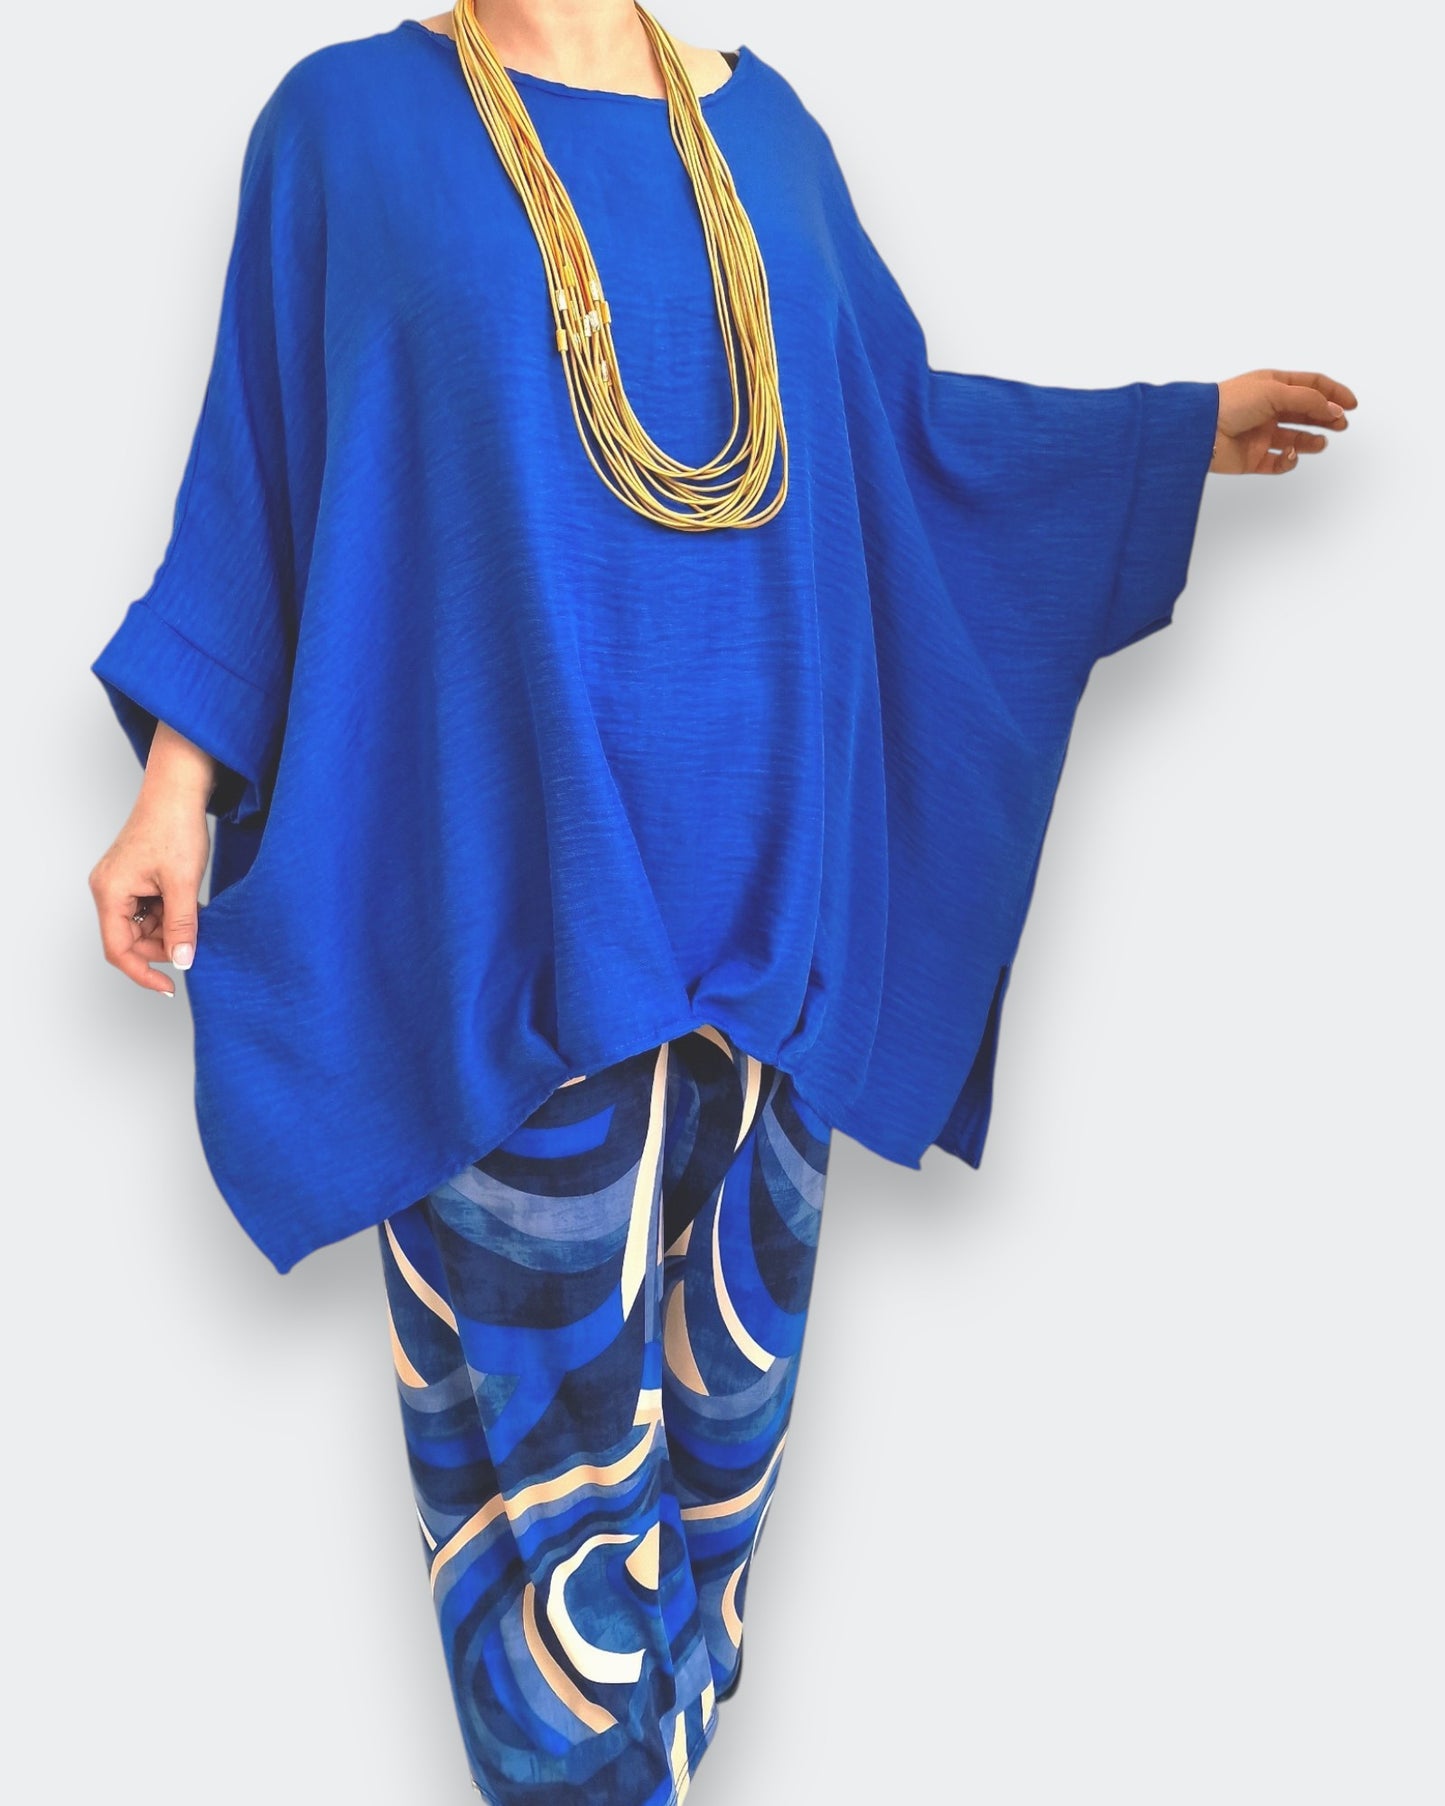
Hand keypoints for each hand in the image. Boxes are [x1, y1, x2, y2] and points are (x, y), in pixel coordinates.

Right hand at [90, 722, 214, 996]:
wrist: (179, 790)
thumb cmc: (175, 826)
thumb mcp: (183, 883)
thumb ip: (182, 925)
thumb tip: (184, 962)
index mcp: (110, 892)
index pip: (118, 949)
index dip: (143, 972)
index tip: (168, 986)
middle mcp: (110, 889)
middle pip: (132, 940)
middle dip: (163, 945)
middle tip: (195, 938)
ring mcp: (122, 884)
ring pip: (145, 927)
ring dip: (170, 928)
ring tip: (194, 912)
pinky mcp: (137, 879)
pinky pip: (151, 910)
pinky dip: (171, 914)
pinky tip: (189, 903)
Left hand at [1210, 369, 1357, 473]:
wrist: (1199, 430)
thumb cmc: (1232, 402)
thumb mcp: (1275, 391)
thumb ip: (1308, 400)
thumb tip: (1334, 409)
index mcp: (1272, 385)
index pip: (1311, 386)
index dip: (1334, 393)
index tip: (1352, 405)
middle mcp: (1268, 408)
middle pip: (1306, 412)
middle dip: (1326, 418)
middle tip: (1341, 425)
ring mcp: (1261, 434)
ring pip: (1295, 438)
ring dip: (1311, 441)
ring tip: (1321, 443)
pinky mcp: (1253, 458)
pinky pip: (1278, 462)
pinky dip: (1289, 460)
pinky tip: (1290, 454)